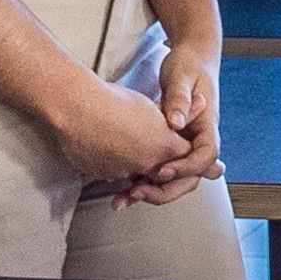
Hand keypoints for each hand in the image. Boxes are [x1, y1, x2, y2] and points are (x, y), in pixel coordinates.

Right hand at [43, 76, 197, 188]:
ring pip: (136, 177)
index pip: (185, 158)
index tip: (184, 153)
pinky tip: (111, 150)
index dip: (185, 155)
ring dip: (137, 170)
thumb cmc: (114, 102)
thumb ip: (180, 113)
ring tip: (128, 149)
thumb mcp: (153, 105)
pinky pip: (113, 176)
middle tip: (158, 160)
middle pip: (163, 175)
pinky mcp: (102, 176)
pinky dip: (115, 167)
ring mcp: (122, 172)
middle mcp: (146, 164)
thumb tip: (202, 104)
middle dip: (163, 169)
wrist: (77, 108)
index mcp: (164, 146)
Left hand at [120, 40, 224, 206]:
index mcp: (206, 124)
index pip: (206, 156)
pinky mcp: (168, 144)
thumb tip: (176, 123)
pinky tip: (122, 186)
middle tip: (138, 193)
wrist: (192, 57)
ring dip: (151, 190)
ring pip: (173, 177)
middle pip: (191, 176)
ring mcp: (183, 143)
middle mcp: (197, 138)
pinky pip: (160, 167)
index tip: (163, 171)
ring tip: (124, 197)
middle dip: (165, 189)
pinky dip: (143, 180)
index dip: (185, 167)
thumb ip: (179, 100)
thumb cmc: (190, 65)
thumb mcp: (183, 77)